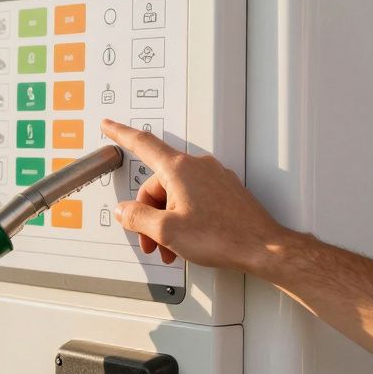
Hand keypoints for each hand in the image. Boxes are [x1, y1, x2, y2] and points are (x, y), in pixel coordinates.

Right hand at [101, 119, 283, 273]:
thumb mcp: (166, 230)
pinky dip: (184, 218)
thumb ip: (137, 217)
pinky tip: (187, 240)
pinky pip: (194, 199)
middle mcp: (198, 167)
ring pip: (176, 194)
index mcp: (179, 169)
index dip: (121, 133)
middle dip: (148, 213)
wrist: (262, 247)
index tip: (109, 126)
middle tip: (149, 240)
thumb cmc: (222, 236)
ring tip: (170, 247)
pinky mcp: (225, 192)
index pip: (142, 144)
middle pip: (158, 184)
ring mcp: (214, 178)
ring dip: (167, 220)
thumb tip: (124, 210)